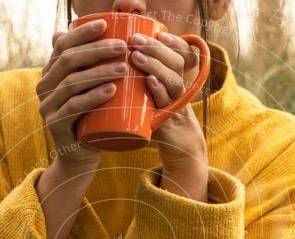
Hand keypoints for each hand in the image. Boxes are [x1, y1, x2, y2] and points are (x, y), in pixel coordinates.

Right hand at [36, 19, 129, 173]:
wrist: (79, 158)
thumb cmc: (90, 120)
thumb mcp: (90, 91)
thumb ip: (91, 68)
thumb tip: (102, 34)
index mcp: (50, 74)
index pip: (63, 46)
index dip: (82, 33)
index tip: (105, 23)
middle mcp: (44, 88)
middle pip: (68, 61)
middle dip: (96, 50)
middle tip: (122, 47)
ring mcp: (47, 107)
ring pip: (72, 83)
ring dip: (99, 72)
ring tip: (124, 69)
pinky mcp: (55, 125)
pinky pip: (74, 108)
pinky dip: (93, 97)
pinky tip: (110, 90)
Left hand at [129, 31, 207, 193]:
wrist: (178, 149)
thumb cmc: (159, 118)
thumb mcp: (153, 96)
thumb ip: (140, 81)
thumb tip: (113, 62)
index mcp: (176, 79)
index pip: (181, 53)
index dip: (173, 42)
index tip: (156, 32)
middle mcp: (180, 88)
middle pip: (176, 62)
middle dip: (155, 49)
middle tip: (134, 40)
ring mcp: (176, 104)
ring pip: (172, 80)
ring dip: (154, 65)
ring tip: (136, 56)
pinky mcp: (170, 120)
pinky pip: (167, 103)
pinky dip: (159, 90)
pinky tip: (150, 81)